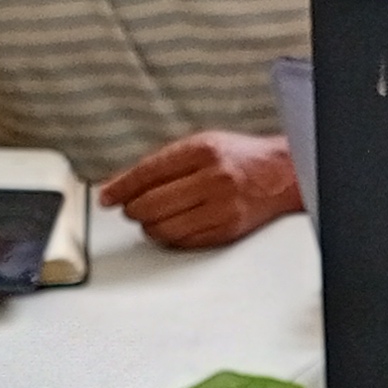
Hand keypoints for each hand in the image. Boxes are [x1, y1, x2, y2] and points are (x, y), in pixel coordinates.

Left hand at [97, 131, 300, 249]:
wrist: (281, 174)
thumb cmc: (237, 157)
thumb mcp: (200, 144)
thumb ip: (162, 162)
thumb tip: (121, 184)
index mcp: (203, 150)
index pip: (149, 172)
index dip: (122, 187)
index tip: (106, 197)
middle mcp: (213, 179)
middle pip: (152, 204)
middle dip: (133, 209)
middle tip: (129, 208)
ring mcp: (222, 207)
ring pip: (165, 228)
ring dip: (148, 226)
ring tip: (150, 218)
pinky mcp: (227, 230)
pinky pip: (184, 242)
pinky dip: (169, 238)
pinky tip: (170, 227)